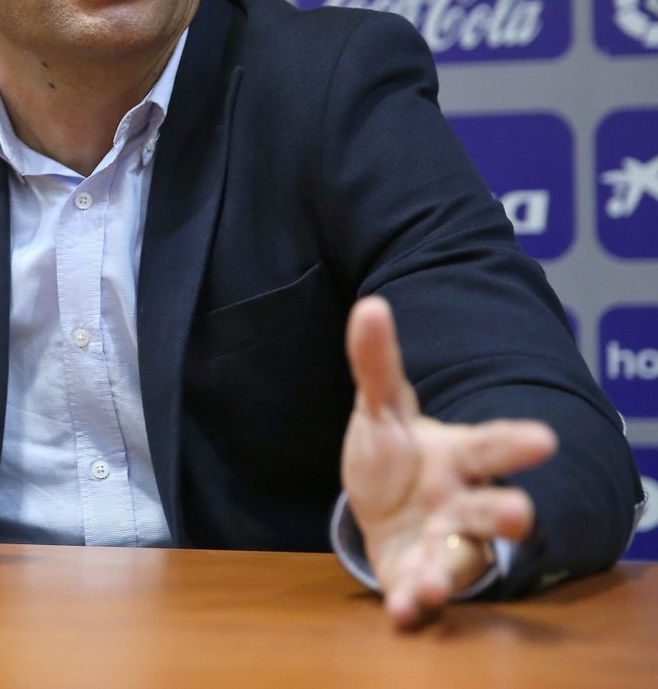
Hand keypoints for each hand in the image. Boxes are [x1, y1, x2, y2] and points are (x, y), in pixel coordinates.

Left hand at [342, 296, 556, 627]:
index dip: (515, 443)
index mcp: (459, 456)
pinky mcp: (416, 577)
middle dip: (505, 513)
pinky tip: (403, 608)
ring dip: (449, 571)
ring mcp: (443, 543)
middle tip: (521, 514)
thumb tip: (370, 306)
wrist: (384, 510)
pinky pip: (418, 592)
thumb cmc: (397, 456)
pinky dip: (412, 601)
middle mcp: (462, 503)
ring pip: (459, 559)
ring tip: (436, 582)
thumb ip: (377, 364)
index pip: (491, 446)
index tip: (544, 438)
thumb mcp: (381, 409)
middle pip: (491, 509)